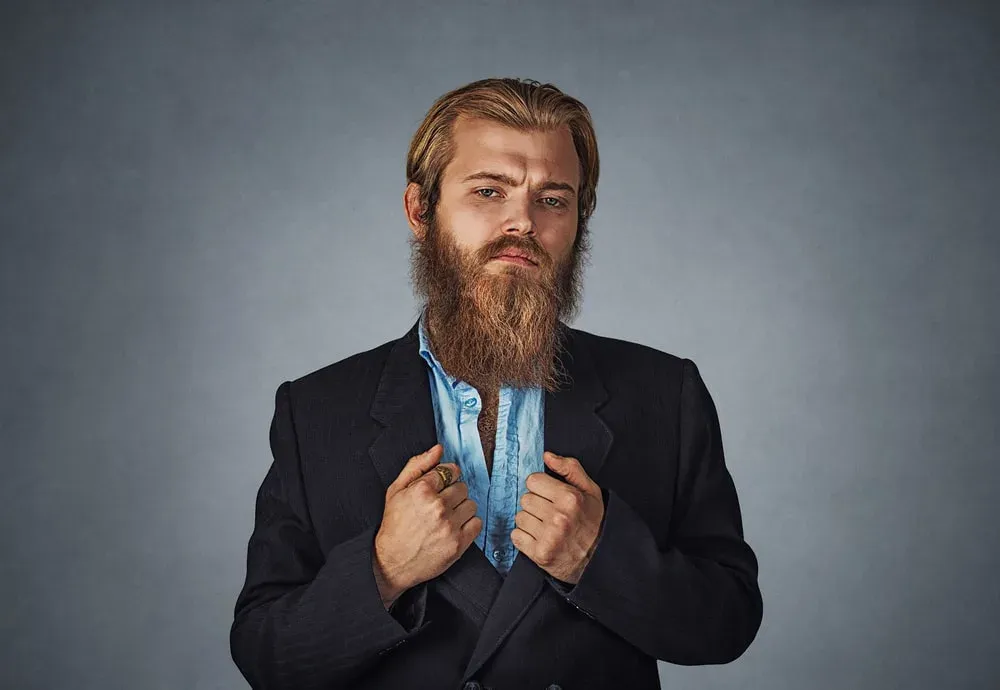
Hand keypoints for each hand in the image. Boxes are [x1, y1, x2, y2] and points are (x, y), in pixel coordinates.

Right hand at [373, 444, 481, 607]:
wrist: (392, 562)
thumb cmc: (394, 525)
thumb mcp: (396, 490)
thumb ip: (417, 465)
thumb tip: (438, 449)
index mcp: (422, 490)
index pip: (450, 470)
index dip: (446, 477)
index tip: (442, 485)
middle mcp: (437, 506)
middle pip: (462, 487)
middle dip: (453, 494)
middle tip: (440, 505)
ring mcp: (449, 525)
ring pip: (471, 504)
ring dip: (461, 509)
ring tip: (446, 518)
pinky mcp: (458, 543)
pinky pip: (477, 523)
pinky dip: (468, 525)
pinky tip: (454, 528)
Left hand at [511, 451, 604, 584]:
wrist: (597, 558)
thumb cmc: (592, 522)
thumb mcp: (590, 490)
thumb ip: (569, 468)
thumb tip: (547, 456)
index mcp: (570, 498)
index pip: (533, 480)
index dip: (541, 487)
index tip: (550, 495)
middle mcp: (559, 517)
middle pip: (525, 499)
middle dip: (535, 504)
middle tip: (549, 513)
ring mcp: (549, 537)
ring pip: (519, 517)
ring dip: (529, 521)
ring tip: (546, 527)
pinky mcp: (540, 554)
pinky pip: (516, 536)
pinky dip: (524, 538)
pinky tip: (540, 538)